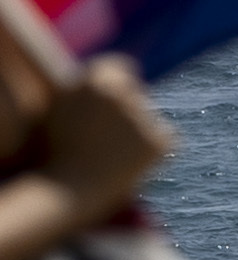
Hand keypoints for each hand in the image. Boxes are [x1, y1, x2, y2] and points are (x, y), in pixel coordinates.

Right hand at [41, 55, 172, 219]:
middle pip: (135, 93)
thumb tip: (110, 73)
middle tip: (106, 136)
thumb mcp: (58, 110)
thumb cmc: (52, 154)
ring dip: (135, 132)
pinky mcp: (162, 139)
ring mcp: (145, 116)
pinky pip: (161, 139)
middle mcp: (124, 92)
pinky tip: (127, 166)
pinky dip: (150, 150)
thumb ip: (85, 89)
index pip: (118, 66)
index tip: (109, 99)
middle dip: (125, 109)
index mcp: (96, 80)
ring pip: (146, 118)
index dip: (114, 84)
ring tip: (108, 157)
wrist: (63, 193)